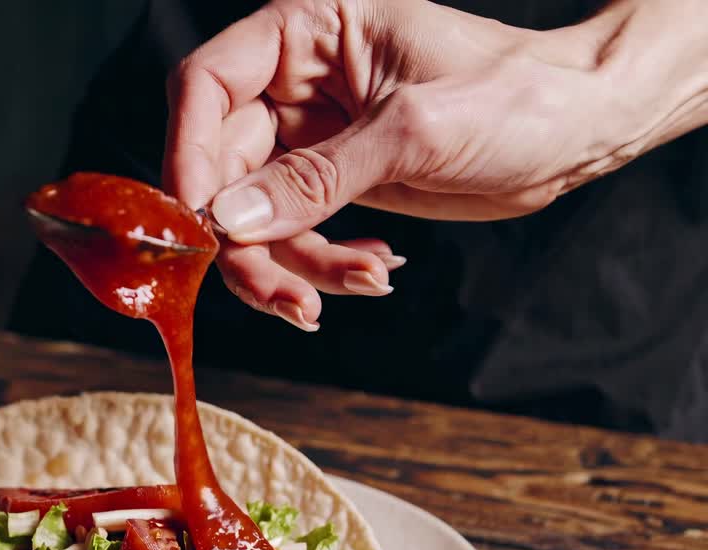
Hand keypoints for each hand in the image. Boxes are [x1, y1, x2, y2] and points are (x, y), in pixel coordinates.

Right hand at [163, 0, 647, 329]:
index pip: (207, 87)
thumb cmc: (516, 95)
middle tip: (283, 295)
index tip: (198, 225)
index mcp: (306, 32)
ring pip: (253, 214)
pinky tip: (371, 269)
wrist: (580, 128)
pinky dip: (320, 265)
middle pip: (221, 166)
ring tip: (353, 285)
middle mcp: (293, 81)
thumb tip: (229, 221)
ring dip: (289, 266)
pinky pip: (293, 234)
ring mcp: (308, 137)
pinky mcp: (330, 182)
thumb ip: (317, 178)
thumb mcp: (414, 132)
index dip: (189, 156)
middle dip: (247, 239)